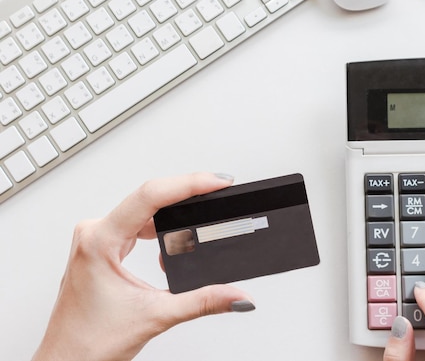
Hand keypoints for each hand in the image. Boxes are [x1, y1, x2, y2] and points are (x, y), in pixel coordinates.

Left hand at [31, 173, 254, 360]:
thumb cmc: (88, 342)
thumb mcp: (155, 317)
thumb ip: (203, 302)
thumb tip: (236, 294)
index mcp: (99, 241)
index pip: (150, 196)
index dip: (188, 184)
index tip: (216, 183)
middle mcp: (94, 233)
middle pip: (149, 196)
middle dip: (188, 193)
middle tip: (219, 190)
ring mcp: (96, 238)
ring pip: (144, 209)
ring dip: (175, 212)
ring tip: (202, 215)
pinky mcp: (102, 247)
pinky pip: (136, 223)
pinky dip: (161, 228)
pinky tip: (176, 241)